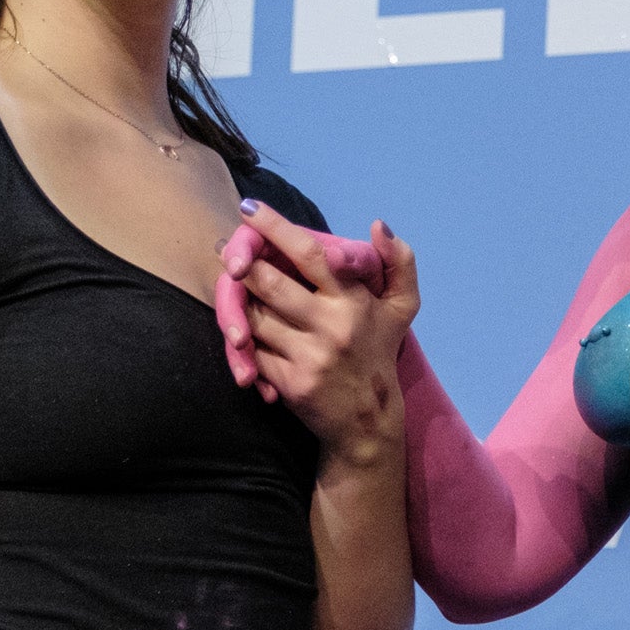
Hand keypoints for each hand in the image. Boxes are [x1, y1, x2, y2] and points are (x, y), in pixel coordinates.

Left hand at [214, 218, 389, 395]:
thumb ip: (400, 261)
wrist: (368, 421)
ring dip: (239, 300)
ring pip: (254, 317)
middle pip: (269, 282)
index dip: (275, 227)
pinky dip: (243, 337)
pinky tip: (241, 327)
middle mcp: (331, 326)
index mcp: (354, 301)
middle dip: (242, 262)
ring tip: (232, 286)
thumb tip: (379, 225)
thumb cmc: (379, 352)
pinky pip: (251, 350)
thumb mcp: (402, 308)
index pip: (311, 253)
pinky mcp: (288, 381)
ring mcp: (308, 356)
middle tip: (227, 249)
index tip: (249, 208)